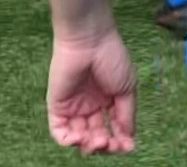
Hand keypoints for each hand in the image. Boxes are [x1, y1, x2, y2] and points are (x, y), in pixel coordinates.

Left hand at [46, 26, 137, 154]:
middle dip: (104, 146)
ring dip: (89, 146)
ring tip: (99, 141)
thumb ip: (126, 116)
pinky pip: (60, 132)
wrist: (91, 39)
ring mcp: (73, 107)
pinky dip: (69, 141)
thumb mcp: (127, 89)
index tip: (127, 146)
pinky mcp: (57, 106)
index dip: (119, 142)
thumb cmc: (111, 58)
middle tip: (110, 144)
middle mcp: (90, 106)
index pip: (112, 130)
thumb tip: (129, 142)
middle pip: (95, 137)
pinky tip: (80, 138)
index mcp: (108, 101)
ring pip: (78, 138)